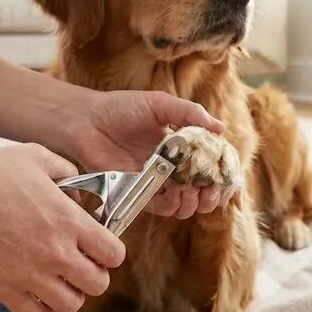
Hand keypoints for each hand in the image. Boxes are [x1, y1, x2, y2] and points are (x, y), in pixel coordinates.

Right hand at [0, 144, 125, 311]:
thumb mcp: (36, 157)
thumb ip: (67, 172)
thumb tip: (80, 191)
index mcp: (69, 221)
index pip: (114, 254)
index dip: (110, 252)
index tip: (99, 247)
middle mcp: (56, 254)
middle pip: (98, 284)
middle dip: (94, 275)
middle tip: (80, 264)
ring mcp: (31, 277)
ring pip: (71, 305)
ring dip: (69, 294)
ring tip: (58, 280)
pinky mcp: (5, 291)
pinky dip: (43, 310)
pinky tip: (37, 293)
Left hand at [68, 90, 226, 218]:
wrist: (87, 121)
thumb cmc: (122, 108)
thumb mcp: (160, 104)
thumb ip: (190, 114)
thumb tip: (221, 128)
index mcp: (181, 145)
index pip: (209, 165)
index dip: (219, 174)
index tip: (223, 177)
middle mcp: (171, 166)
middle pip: (200, 190)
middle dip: (209, 195)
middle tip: (209, 191)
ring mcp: (155, 181)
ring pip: (183, 203)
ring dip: (191, 202)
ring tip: (189, 192)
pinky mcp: (138, 192)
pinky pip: (160, 207)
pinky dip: (172, 205)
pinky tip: (174, 195)